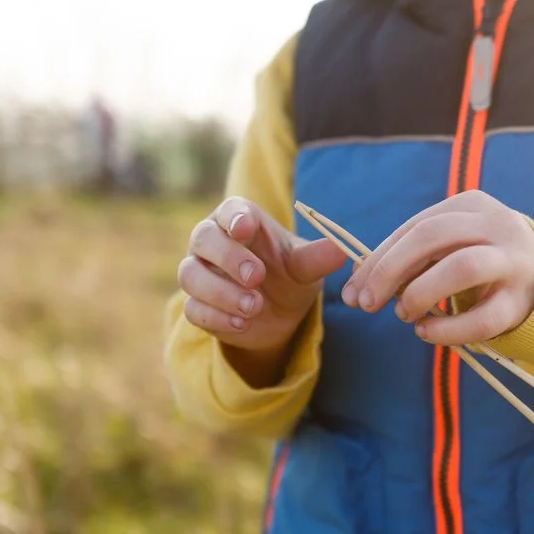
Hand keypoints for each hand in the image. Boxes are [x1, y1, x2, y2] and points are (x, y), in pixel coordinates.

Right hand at [178, 197, 347, 383]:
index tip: (246, 228)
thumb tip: (343, 249)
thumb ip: (318, 258)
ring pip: (191, 275)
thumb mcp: (306, 267)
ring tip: (255, 306)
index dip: (234, 218)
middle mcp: (212, 242)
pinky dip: (217, 317)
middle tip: (256, 276)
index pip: (229, 210)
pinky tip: (242, 324)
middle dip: (228, 257)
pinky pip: (193, 309)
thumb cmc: (289, 275)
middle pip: (202, 238)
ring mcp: (200, 273)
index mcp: (239, 220)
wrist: (279, 315)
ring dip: (221, 292)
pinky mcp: (197, 305)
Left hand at [340, 190, 533, 346]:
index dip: (378, 259)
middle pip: (432, 237)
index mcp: (470, 204)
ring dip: (421, 293)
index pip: (414, 227)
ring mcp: (512, 260)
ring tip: (403, 314)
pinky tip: (425, 333)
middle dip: (390, 271)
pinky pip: (483, 318)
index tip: (352, 289)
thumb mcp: (448, 247)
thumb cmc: (480, 261)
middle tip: (366, 303)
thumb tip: (357, 279)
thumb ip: (410, 256)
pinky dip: (447, 329)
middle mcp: (495, 224)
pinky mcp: (521, 300)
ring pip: (462, 267)